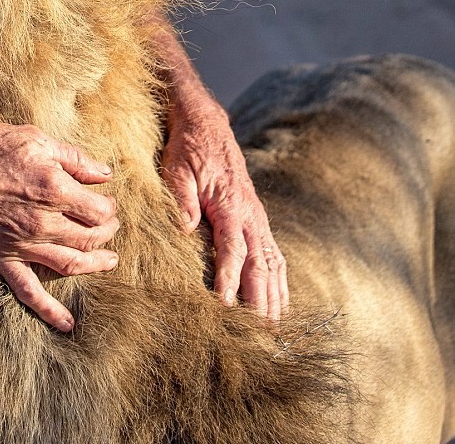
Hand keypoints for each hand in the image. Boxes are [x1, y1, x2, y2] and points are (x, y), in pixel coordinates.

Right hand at [0, 118, 119, 331]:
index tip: (107, 203)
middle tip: (110, 226)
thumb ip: (74, 158)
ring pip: (70, 265)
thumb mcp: (35, 139)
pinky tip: (68, 324)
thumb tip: (105, 174)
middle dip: (106, 233)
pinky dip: (50, 311)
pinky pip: (29, 291)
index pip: (99, 210)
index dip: (109, 208)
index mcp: (54, 189)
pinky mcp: (1, 258)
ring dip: (94, 265)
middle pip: (89, 238)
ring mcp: (22, 244)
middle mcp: (43, 222)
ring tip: (108, 261)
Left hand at [161, 98, 288, 320]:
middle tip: (260, 334)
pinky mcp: (257, 217)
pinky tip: (280, 299)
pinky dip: (280, 278)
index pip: (233, 250)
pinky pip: (275, 253)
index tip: (225, 305)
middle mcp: (250, 214)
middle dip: (261, 300)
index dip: (230, 279)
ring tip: (276, 328)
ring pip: (273, 262)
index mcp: (230, 205)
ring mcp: (257, 216)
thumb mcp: (177, 167)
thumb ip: (182, 199)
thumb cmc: (188, 146)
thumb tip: (186, 230)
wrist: (205, 122)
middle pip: (261, 264)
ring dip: (275, 295)